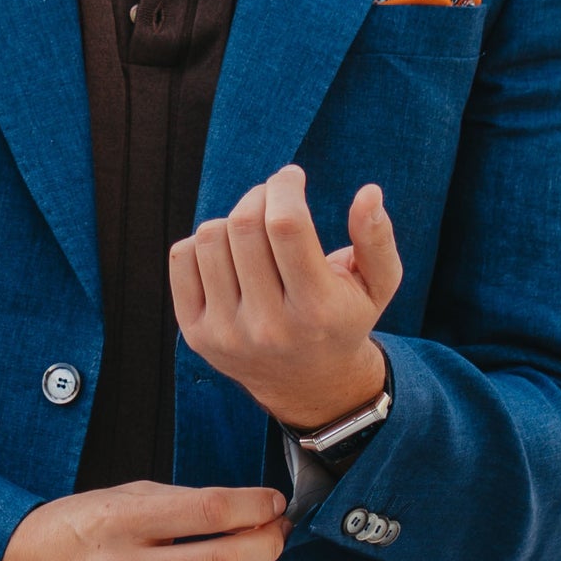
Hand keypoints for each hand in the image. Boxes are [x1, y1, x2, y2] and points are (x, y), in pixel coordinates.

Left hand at [169, 164, 399, 428]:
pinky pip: (183, 258)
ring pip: (210, 237)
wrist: (307, 384)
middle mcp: (268, 326)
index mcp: (316, 310)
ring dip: (233, 218)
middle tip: (273, 196)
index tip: (292, 176)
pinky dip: (204, 242)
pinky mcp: (195, 334)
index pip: (286, 227)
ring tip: (254, 229)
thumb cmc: (343, 319)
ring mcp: (226, 333)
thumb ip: (377, 239)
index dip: (285, 187)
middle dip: (260, 195)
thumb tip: (369, 193)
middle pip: (245, 226)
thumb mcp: (377, 285)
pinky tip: (230, 253)